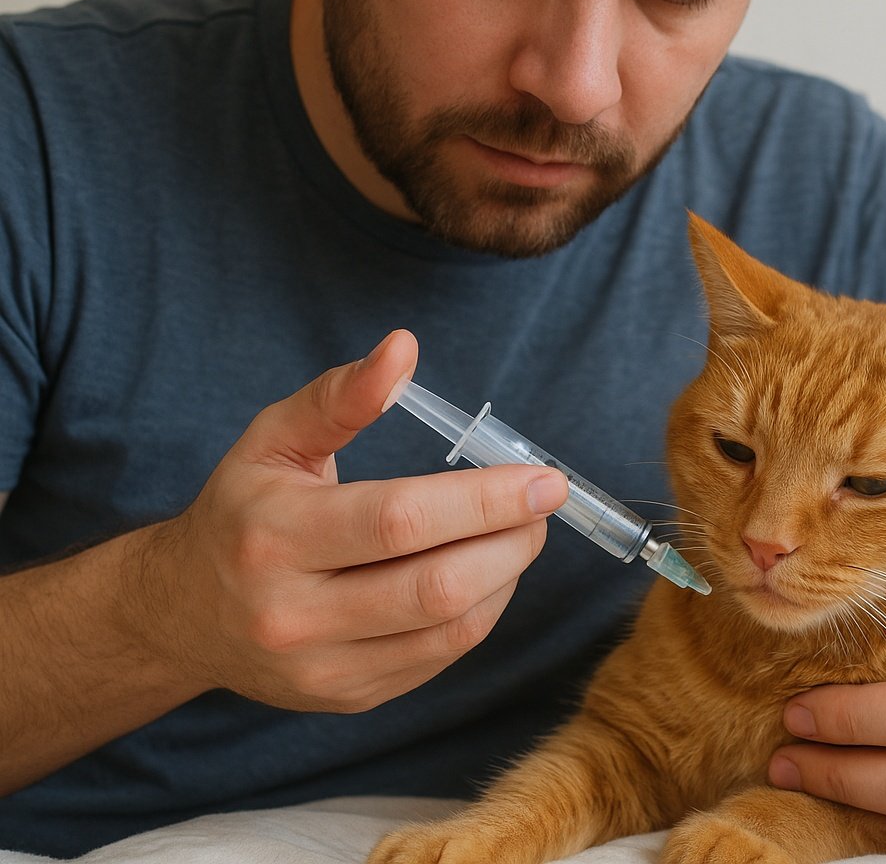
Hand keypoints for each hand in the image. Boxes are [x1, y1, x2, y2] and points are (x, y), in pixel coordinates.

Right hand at [125, 330, 565, 712]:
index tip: (544, 480)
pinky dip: (481, 612)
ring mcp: (321, 668)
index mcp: (274, 536)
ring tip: (520, 534)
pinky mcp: (348, 698)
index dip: (485, 500)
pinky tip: (486, 574)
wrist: (182, 612)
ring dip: (507, 577)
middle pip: (436, 586)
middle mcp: (292, 613)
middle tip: (543, 505)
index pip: (400, 521)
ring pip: (450, 630)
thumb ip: (343, 396)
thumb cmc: (243, 509)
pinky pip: (440, 657)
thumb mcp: (275, 440)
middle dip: (511, 541)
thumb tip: (404, 347)